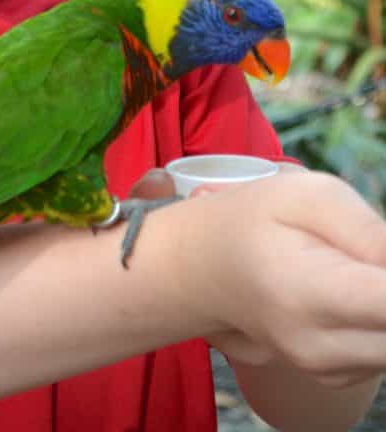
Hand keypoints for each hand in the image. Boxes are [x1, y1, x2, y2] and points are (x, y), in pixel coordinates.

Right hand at [165, 171, 385, 387]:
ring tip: (350, 265)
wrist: (206, 268)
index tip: (375, 256)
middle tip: (361, 253)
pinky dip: (379, 317)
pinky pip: (385, 350)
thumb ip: (369, 229)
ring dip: (385, 301)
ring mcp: (329, 372)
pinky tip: (348, 288)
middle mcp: (320, 349)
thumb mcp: (306, 195)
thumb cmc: (256, 220)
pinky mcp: (339, 378)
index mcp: (309, 294)